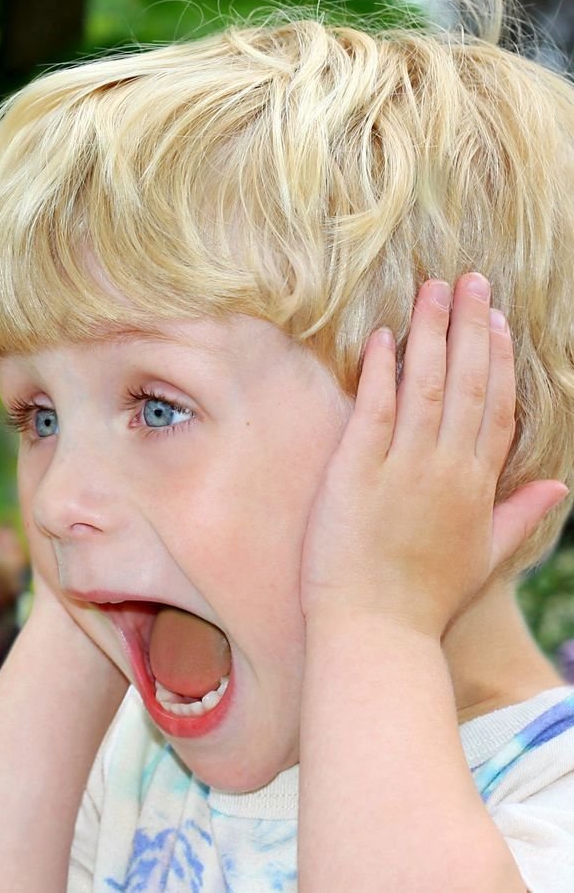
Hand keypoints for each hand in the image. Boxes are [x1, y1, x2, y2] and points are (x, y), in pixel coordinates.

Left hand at [300, 273, 566, 636]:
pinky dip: (381, 370)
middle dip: (471, 327)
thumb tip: (559, 484)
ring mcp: (403, 468)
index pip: (497, 408)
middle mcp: (447, 469)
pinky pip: (375, 409)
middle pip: (469, 384)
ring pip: (427, 386)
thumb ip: (521, 514)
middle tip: (469, 280)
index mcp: (478, 486)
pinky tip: (382, 336)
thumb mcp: (485, 556)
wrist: (376, 631)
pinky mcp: (357, 471)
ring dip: (431, 333)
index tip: (497, 320)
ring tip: (432, 289)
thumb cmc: (423, 599)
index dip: (499, 360)